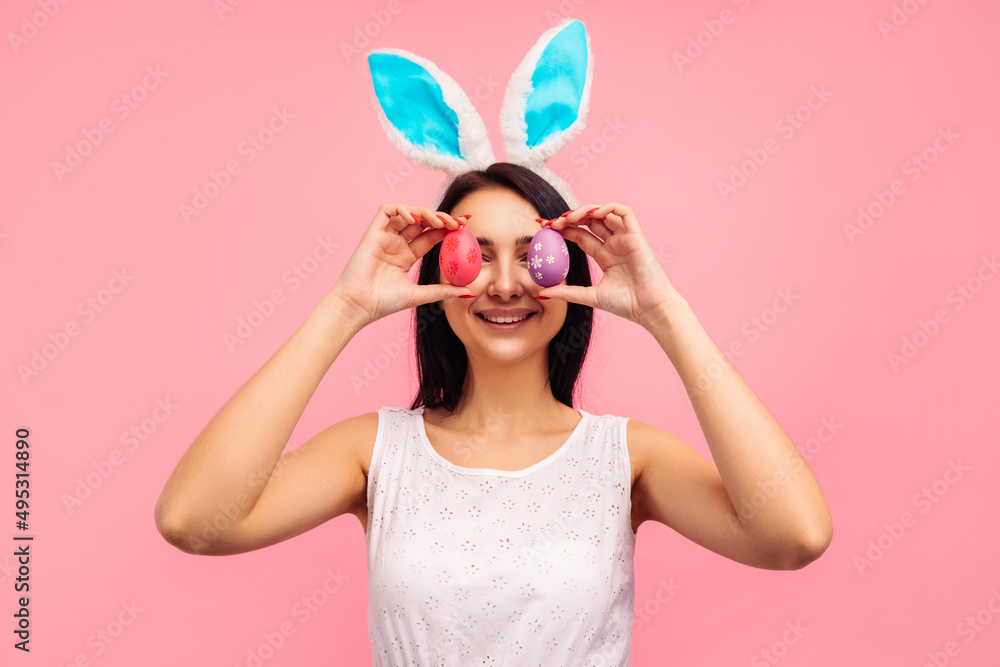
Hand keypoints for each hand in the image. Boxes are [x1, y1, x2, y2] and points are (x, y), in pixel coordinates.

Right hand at [325, 204, 472, 326]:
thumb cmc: (383, 303)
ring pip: (408, 213)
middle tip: (459, 222)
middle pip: (423, 222)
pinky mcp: (372, 233)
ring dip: (426, 213)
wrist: (359, 306)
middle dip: (442, 218)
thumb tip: (468, 291)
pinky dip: (402, 209)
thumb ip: (443, 291)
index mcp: (407, 256)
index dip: (448, 228)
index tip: (465, 226)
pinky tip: (415, 219)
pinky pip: (387, 211)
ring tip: (441, 221)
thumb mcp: (420, 295)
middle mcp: (397, 244)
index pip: (431, 235)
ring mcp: (385, 237)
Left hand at [538, 202, 684, 327]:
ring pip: (604, 213)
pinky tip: (594, 213)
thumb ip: (566, 292)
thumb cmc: (626, 304)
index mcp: (604, 256)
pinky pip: (624, 212)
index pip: (580, 236)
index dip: (563, 229)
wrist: (649, 309)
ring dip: (585, 211)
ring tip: (569, 218)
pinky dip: (609, 207)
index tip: (545, 228)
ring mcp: (625, 239)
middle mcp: (614, 245)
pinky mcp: (636, 236)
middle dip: (570, 218)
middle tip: (553, 222)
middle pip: (589, 222)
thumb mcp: (589, 296)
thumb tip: (541, 292)